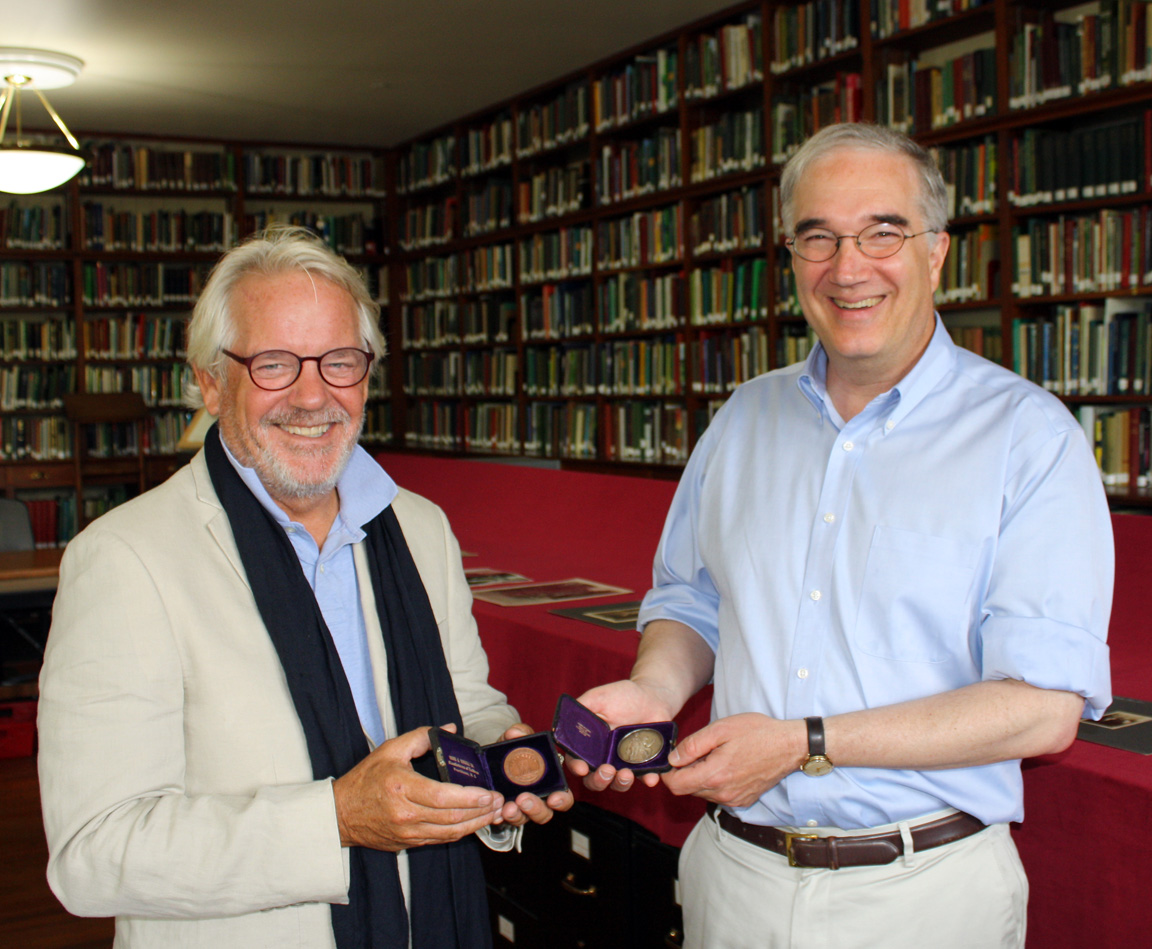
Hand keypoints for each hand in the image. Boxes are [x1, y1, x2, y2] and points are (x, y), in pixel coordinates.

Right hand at [333, 724, 503, 850]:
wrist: (340, 814)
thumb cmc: (365, 779)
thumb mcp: (390, 750)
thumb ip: (422, 737)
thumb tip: (451, 730)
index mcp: (402, 788)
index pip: (443, 797)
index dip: (469, 797)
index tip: (488, 792)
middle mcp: (405, 814)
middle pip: (451, 817)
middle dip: (480, 811)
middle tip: (499, 802)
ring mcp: (407, 833)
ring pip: (449, 832)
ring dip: (475, 824)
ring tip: (494, 814)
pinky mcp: (408, 843)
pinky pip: (440, 839)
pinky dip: (460, 832)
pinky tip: (473, 823)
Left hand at [495, 723, 574, 825]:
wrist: (491, 761)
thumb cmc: (512, 750)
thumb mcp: (516, 739)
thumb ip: (519, 733)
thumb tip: (515, 733)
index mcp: (550, 780)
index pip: (564, 792)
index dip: (567, 792)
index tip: (576, 776)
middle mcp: (542, 797)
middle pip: (549, 810)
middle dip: (538, 808)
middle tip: (524, 799)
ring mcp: (525, 807)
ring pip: (527, 818)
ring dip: (519, 815)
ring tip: (509, 808)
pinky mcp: (510, 813)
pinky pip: (509, 820)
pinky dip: (502, 818)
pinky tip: (496, 813)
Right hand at [565, 680, 674, 792]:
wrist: (653, 695)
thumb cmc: (623, 695)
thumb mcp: (599, 698)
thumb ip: (581, 708)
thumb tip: (563, 721)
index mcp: (589, 743)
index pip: (576, 760)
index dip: (576, 767)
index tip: (582, 768)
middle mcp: (604, 757)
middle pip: (594, 779)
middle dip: (598, 780)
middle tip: (607, 771)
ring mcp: (624, 763)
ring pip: (618, 783)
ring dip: (620, 783)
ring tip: (626, 774)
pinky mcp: (644, 764)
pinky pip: (645, 777)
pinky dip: (648, 779)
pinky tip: (651, 777)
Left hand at [661, 713, 806, 807]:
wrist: (790, 746)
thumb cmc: (757, 733)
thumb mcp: (720, 729)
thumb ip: (693, 745)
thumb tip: (673, 758)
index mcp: (715, 776)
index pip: (675, 785)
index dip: (667, 772)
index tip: (670, 758)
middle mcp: (723, 793)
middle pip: (688, 789)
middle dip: (685, 772)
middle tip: (698, 750)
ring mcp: (734, 799)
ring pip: (703, 792)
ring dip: (701, 776)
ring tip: (715, 755)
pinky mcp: (743, 800)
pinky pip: (719, 795)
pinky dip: (715, 782)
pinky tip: (727, 764)